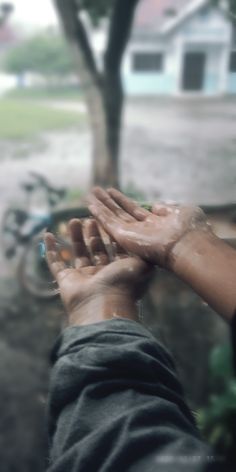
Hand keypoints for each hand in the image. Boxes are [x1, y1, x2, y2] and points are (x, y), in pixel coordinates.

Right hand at [44, 218, 151, 325]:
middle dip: (94, 234)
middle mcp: (103, 274)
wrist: (103, 304)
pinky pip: (56, 263)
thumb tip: (145, 239)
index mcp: (121, 271)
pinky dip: (51, 250)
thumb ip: (143, 250)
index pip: (116, 248)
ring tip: (74, 220)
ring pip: (78, 253)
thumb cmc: (125, 284)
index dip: (112, 234)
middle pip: (97, 249)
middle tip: (91, 219)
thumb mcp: (142, 264)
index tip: (109, 220)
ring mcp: (84, 278)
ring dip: (76, 236)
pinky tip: (48, 234)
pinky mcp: (66, 280)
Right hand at [87, 187, 211, 269]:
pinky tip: (90, 203)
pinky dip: (99, 212)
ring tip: (90, 193)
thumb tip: (155, 206)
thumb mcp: (180, 212)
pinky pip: (108, 222)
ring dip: (100, 205)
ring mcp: (132, 235)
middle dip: (108, 201)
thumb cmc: (189, 230)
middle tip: (96, 190)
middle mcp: (141, 231)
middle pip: (120, 213)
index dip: (123, 201)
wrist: (187, 246)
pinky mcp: (124, 237)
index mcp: (155, 225)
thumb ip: (165, 209)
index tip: (112, 192)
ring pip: (111, 217)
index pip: (134, 211)